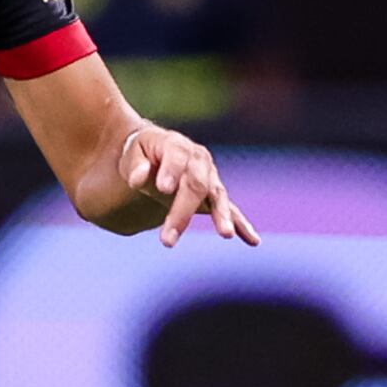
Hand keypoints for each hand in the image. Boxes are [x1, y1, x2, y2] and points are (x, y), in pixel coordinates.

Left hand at [124, 125, 258, 247]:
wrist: (157, 151)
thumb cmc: (142, 153)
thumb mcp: (133, 152)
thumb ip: (136, 164)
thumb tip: (137, 179)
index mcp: (177, 146)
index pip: (177, 158)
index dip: (171, 172)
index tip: (162, 188)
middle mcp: (199, 160)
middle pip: (196, 184)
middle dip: (183, 212)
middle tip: (167, 239)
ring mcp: (211, 177)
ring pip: (218, 197)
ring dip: (221, 216)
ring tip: (225, 234)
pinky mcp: (215, 194)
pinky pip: (231, 209)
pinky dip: (241, 224)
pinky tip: (253, 241)